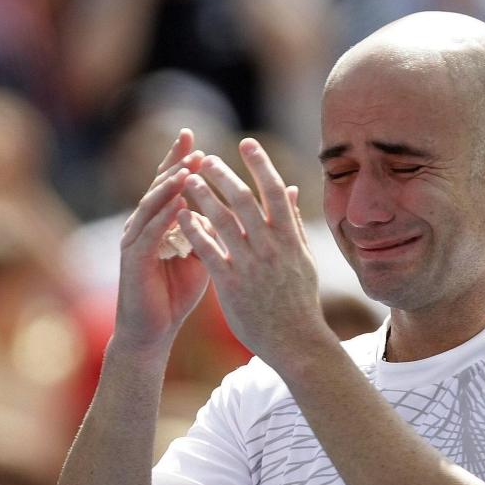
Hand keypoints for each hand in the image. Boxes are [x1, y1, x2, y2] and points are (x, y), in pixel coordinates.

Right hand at [113, 129, 210, 353]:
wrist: (154, 329)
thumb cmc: (178, 292)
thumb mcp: (204, 254)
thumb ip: (216, 229)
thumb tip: (241, 208)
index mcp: (162, 222)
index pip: (173, 186)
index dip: (184, 162)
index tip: (201, 140)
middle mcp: (144, 225)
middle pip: (159, 187)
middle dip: (175, 164)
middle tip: (192, 143)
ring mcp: (135, 241)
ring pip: (151, 206)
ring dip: (169, 186)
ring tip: (187, 168)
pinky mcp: (133, 261)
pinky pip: (148, 234)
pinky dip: (163, 218)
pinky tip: (177, 205)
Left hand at [176, 138, 334, 368]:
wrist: (296, 341)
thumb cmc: (300, 301)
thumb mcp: (303, 259)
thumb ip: (294, 223)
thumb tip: (292, 190)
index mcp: (291, 238)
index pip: (275, 191)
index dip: (260, 164)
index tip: (245, 143)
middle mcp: (272, 247)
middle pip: (245, 199)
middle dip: (223, 174)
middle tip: (204, 158)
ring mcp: (252, 265)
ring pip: (224, 220)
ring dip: (203, 196)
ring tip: (186, 180)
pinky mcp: (232, 284)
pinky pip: (210, 250)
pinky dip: (195, 230)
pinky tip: (181, 216)